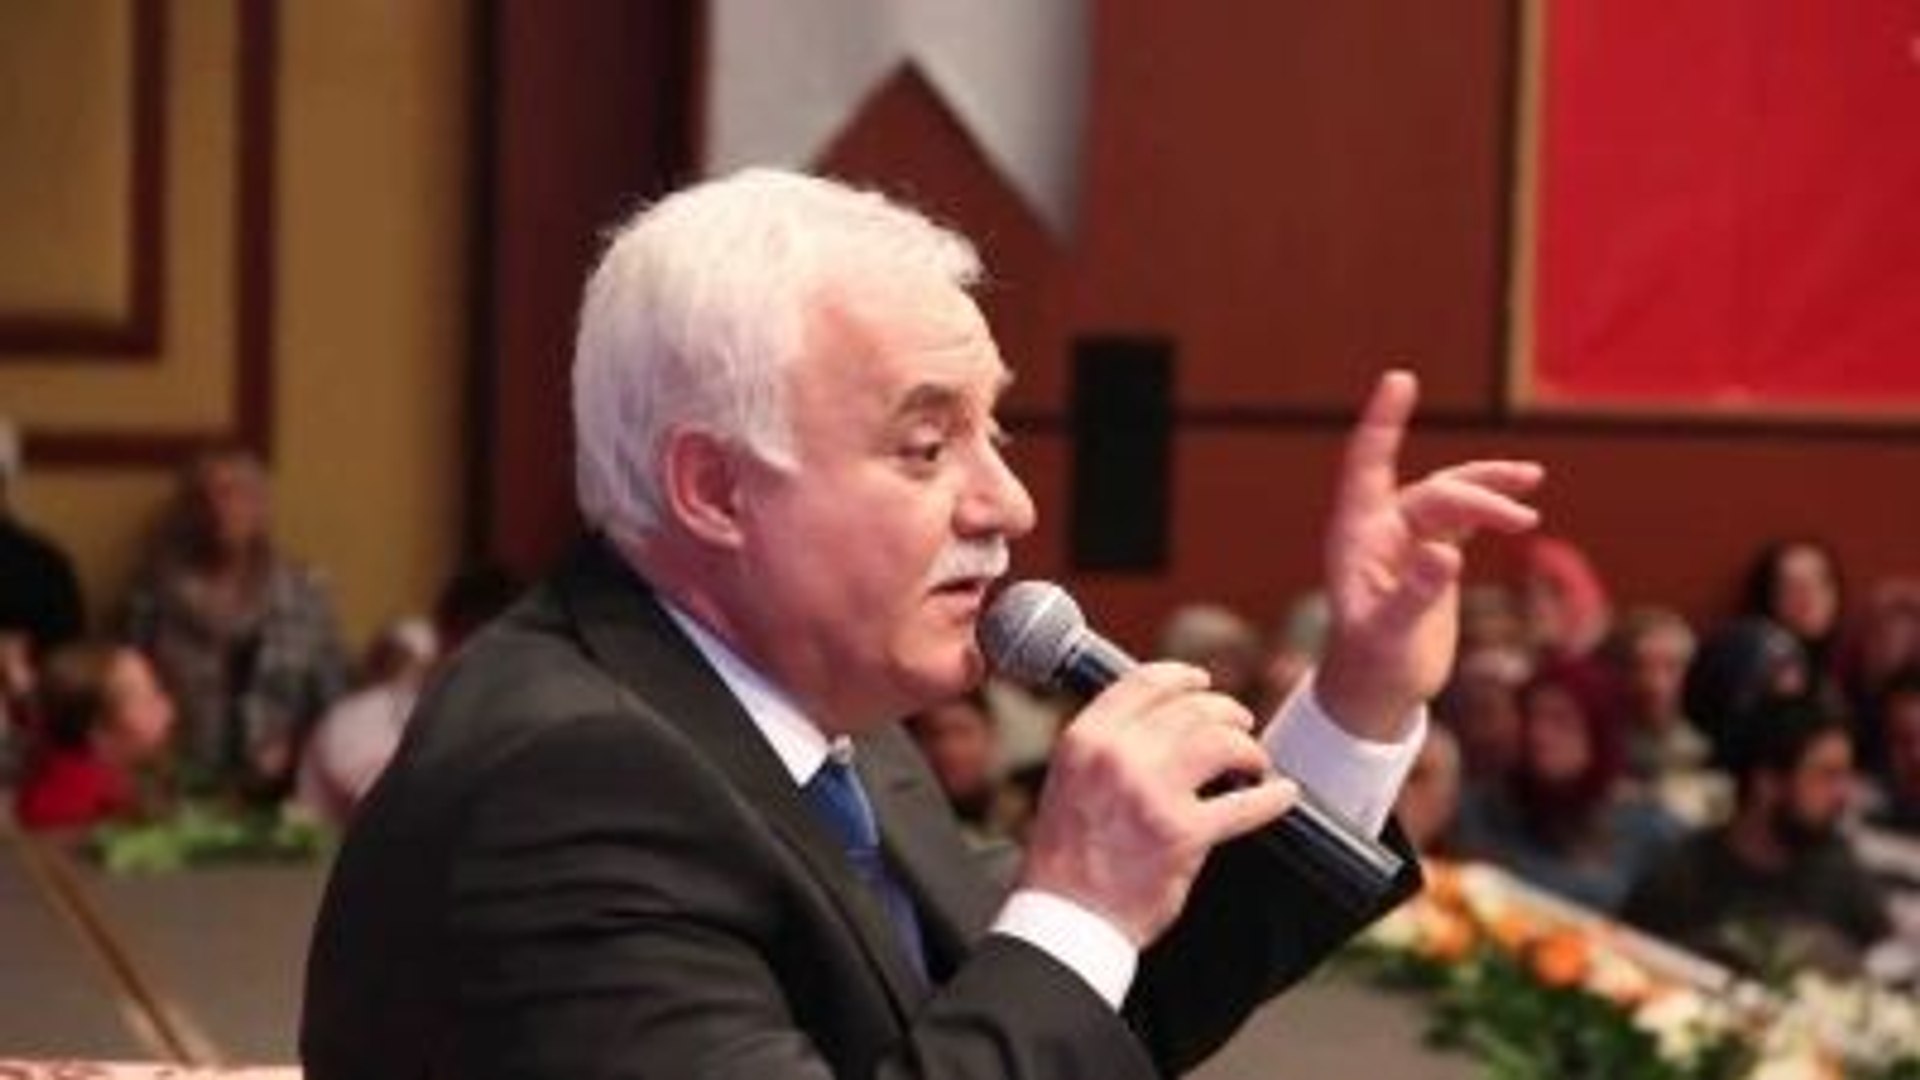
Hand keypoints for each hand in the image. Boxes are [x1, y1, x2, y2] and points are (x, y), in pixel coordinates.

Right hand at [1017, 663, 1297, 946]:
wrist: (1067, 917)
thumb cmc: (1067, 855)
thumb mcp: (1069, 779)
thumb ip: (1107, 746)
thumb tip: (1162, 720)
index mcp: (1085, 739)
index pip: (1144, 683)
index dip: (1182, 677)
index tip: (1202, 682)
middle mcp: (1117, 757)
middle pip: (1191, 708)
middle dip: (1226, 713)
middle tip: (1241, 725)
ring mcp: (1152, 793)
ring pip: (1222, 742)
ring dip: (1248, 748)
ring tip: (1254, 763)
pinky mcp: (1184, 833)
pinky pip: (1245, 804)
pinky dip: (1272, 797)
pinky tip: (1283, 794)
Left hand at [1315, 371, 1542, 739]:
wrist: (1377, 692)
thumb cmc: (1374, 665)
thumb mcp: (1391, 635)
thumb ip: (1416, 594)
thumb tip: (1446, 554)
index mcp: (1355, 536)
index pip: (1366, 464)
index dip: (1382, 422)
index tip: (1400, 379)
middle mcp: (1378, 528)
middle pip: (1432, 490)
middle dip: (1478, 495)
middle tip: (1524, 521)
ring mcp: (1405, 538)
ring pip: (1450, 496)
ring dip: (1489, 487)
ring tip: (1531, 480)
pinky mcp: (1430, 553)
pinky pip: (1461, 515)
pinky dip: (1490, 505)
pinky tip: (1520, 500)